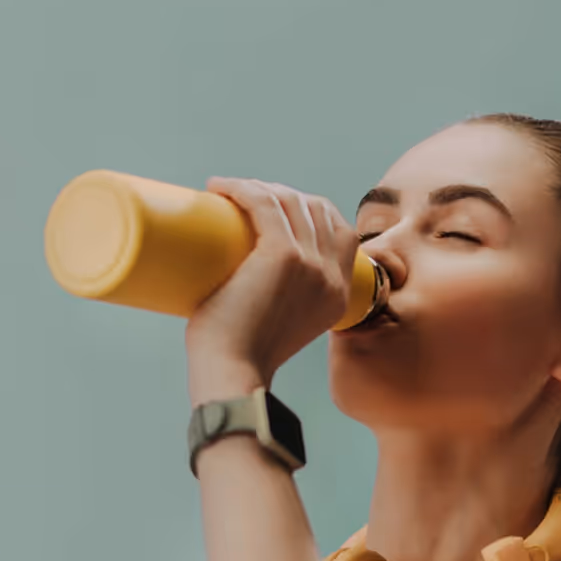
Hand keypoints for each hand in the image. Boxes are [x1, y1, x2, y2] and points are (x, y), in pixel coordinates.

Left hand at [183, 177, 356, 402]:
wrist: (232, 374)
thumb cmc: (238, 358)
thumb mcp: (278, 330)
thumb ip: (275, 308)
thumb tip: (237, 286)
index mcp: (339, 295)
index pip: (340, 231)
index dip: (310, 209)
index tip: (275, 208)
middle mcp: (332, 277)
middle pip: (316, 209)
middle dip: (282, 192)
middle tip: (243, 200)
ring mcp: (311, 264)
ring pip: (291, 201)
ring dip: (258, 187)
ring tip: (226, 192)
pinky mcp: (282, 255)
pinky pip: (264, 203)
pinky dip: (241, 188)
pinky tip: (219, 186)